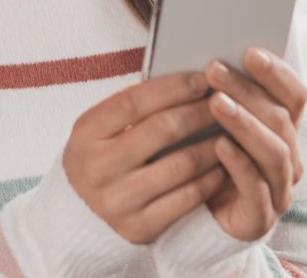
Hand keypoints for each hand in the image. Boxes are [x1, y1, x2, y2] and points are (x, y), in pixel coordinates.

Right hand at [63, 70, 227, 243]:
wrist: (77, 215)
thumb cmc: (98, 156)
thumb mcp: (99, 127)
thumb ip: (131, 106)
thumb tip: (182, 81)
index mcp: (87, 133)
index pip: (134, 102)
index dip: (172, 87)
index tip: (201, 78)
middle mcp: (99, 166)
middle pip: (162, 129)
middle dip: (199, 111)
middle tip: (223, 102)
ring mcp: (119, 200)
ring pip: (181, 164)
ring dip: (212, 145)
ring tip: (228, 132)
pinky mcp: (140, 227)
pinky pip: (187, 199)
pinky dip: (210, 179)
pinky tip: (222, 165)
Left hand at [202, 47, 306, 240]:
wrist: (186, 209)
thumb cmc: (196, 150)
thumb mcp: (205, 117)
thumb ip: (215, 90)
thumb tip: (207, 54)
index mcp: (282, 127)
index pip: (294, 95)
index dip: (277, 72)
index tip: (250, 51)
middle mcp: (288, 156)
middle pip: (280, 117)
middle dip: (246, 90)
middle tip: (213, 68)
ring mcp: (278, 189)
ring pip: (273, 150)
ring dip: (244, 122)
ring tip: (215, 102)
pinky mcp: (260, 218)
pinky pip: (256, 188)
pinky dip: (239, 163)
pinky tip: (219, 144)